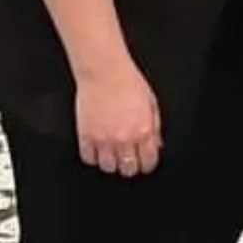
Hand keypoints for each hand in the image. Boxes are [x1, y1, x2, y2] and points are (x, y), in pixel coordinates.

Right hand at [75, 62, 160, 177]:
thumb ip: (155, 127)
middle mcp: (123, 139)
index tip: (145, 164)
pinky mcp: (85, 136)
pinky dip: (93, 158)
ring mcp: (103, 139)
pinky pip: (88, 158)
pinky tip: (98, 151)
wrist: (105, 73)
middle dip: (130, 167)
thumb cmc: (129, 83)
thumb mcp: (152, 104)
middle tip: (130, 161)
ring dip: (112, 164)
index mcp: (143, 131)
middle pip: (128, 169)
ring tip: (114, 156)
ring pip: (108, 167)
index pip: (148, 161)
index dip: (147, 165)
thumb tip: (156, 144)